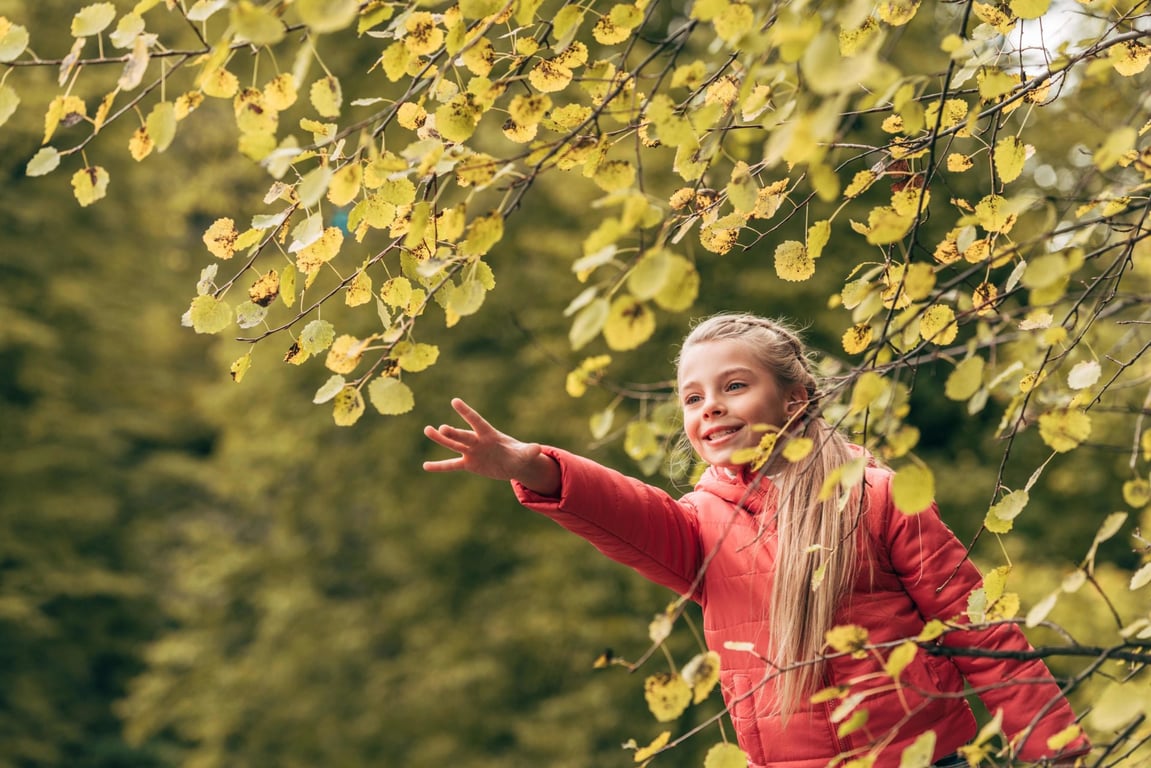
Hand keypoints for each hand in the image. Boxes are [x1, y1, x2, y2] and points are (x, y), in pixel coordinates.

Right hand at [423, 398, 560, 494]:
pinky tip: (425, 466)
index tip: (455, 401)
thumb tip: (538, 449)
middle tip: (441, 428)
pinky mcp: (469, 464)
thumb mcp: (525, 455)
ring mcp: (471, 452)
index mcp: (489, 434)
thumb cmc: (519, 454)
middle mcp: (477, 440)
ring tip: (427, 430)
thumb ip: (529, 451)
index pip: (476, 421)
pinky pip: (451, 465)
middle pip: (463, 435)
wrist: (513, 463)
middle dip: (453, 432)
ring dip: (441, 439)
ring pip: (453, 445)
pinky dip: (439, 467)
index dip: (466, 412)